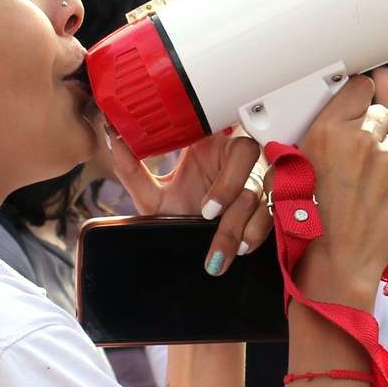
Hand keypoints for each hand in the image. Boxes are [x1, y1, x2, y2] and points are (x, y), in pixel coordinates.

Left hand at [101, 127, 272, 277]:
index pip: (230, 140)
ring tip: (228, 250)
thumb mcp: (153, 196)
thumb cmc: (176, 214)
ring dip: (247, 223)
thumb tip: (113, 136)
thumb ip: (132, 168)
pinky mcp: (270, 206)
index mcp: (213, 148)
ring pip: (264, 192)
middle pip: (250, 158)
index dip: (224, 172)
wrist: (187, 247)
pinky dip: (259, 232)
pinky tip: (243, 248)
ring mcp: (258, 183)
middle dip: (232, 190)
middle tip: (208, 217)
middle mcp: (238, 162)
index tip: (205, 208)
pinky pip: (274, 214)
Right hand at [293, 77, 387, 302]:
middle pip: (379, 115)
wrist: (335, 264)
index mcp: (327, 131)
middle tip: (358, 160)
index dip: (358, 98)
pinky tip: (381, 202)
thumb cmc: (303, 226)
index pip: (359, 87)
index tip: (356, 108)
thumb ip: (304, 146)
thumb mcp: (285, 177)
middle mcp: (361, 139)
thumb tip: (312, 133)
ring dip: (384, 161)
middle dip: (371, 132)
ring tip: (366, 190)